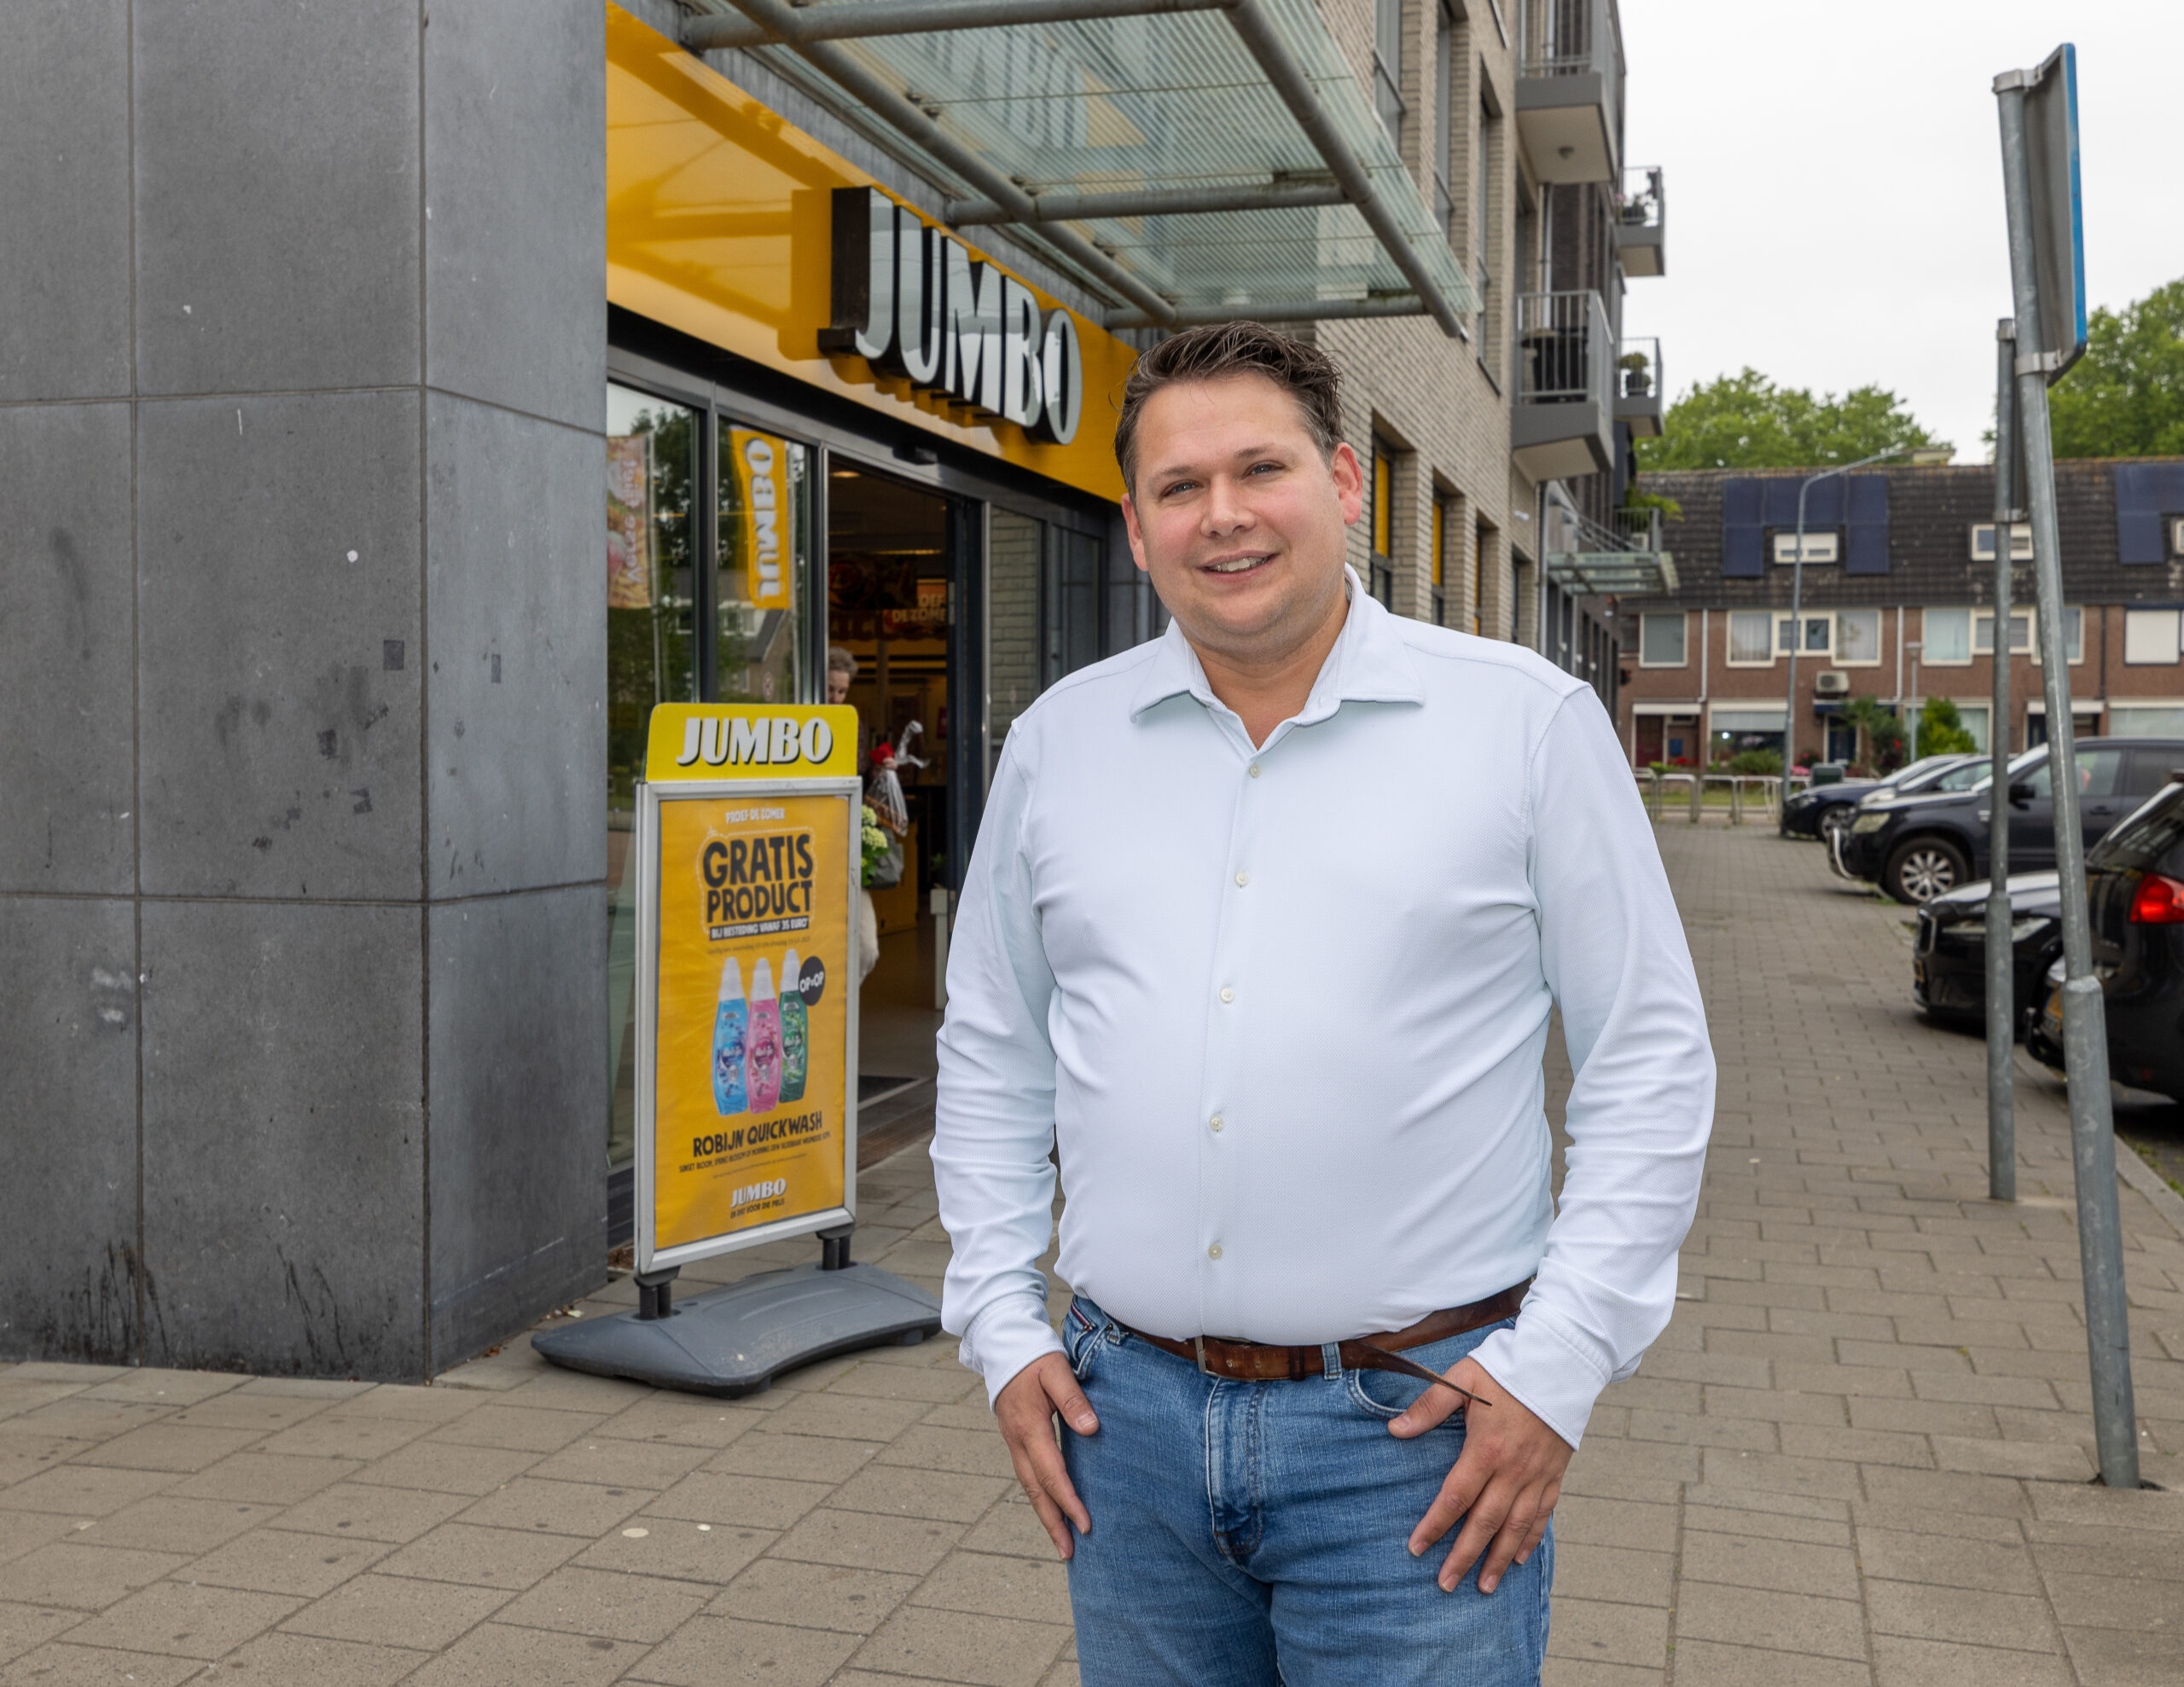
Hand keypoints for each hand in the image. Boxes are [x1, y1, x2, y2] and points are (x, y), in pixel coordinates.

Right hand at [993, 1352, 1098, 1559]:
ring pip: (1029, 1486)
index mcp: (1029, 1426)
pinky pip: (1027, 1475)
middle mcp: (1017, 1440)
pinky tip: (1051, 1507)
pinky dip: (1040, 1496)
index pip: (1051, 1472)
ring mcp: (1013, 1441)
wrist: (1001, 1344)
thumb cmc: (1033, 1355)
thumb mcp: (1056, 1369)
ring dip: (1045, 1514)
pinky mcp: (1016, 1438)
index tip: (1085, 1524)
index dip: (1068, 1501)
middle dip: (1052, 1523)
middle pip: (1035, 1490)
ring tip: (1061, 1542)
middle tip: (1068, 1553)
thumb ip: (1073, 1398)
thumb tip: (1091, 1429)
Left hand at [1390, 1356, 1571, 1594]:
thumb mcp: (1464, 1377)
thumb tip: (1395, 1430)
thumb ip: (1430, 1405)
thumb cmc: (1508, 1368)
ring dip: (1497, 1559)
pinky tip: (1518, 1558)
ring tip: (1483, 1586)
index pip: (1455, 1498)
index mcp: (1486, 1449)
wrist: (1563, 1363)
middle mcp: (1513, 1470)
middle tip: (1445, 1584)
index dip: (1434, 1526)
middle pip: (1484, 1523)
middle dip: (1463, 1557)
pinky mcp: (1555, 1474)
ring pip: (1516, 1527)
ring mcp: (1537, 1475)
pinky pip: (1543, 1514)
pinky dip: (1530, 1539)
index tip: (1416, 1549)